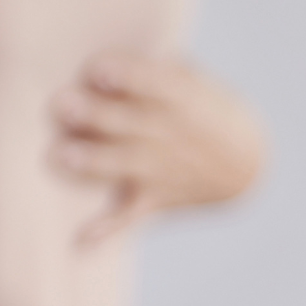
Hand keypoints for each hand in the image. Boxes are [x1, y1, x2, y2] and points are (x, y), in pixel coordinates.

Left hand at [50, 50, 265, 238]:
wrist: (244, 164)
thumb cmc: (203, 108)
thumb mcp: (194, 81)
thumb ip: (156, 71)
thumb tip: (109, 64)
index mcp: (183, 98)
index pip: (155, 83)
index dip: (127, 76)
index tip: (98, 70)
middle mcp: (171, 134)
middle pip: (129, 123)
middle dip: (95, 115)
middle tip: (61, 103)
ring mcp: (162, 169)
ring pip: (123, 164)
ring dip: (92, 161)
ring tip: (61, 154)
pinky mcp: (153, 198)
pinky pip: (129, 215)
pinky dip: (106, 229)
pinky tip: (80, 241)